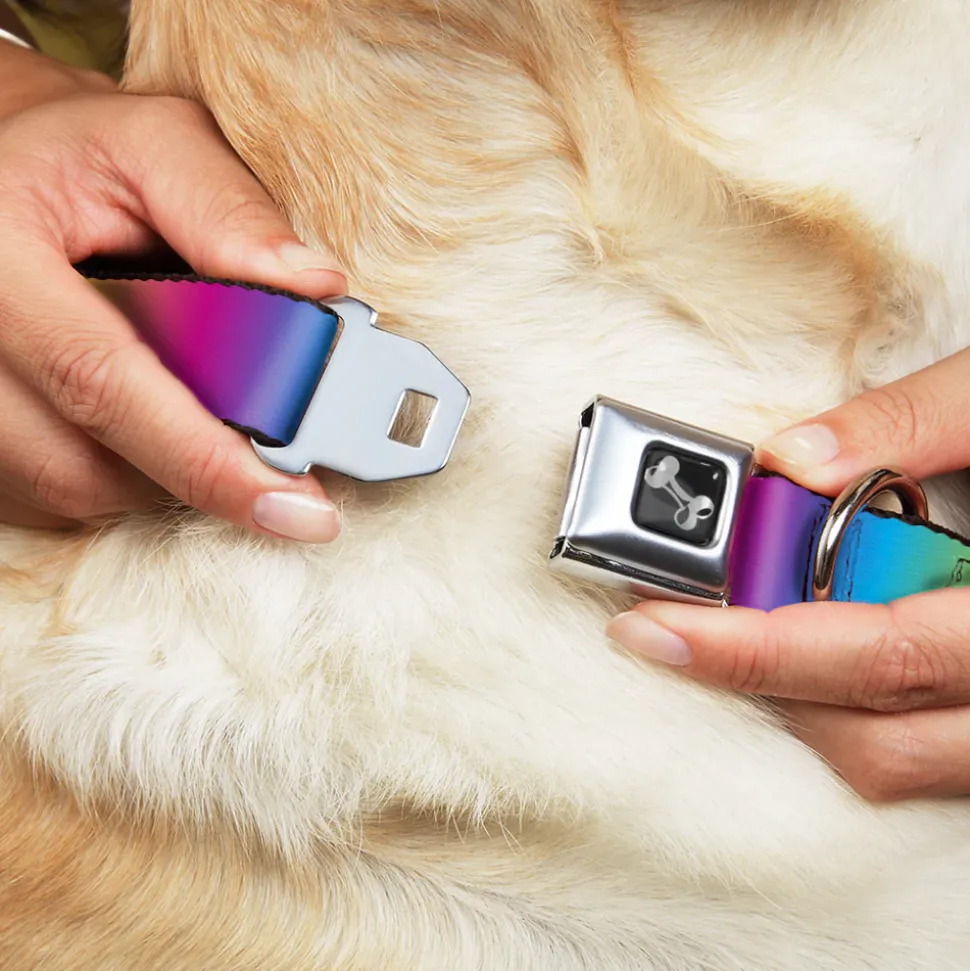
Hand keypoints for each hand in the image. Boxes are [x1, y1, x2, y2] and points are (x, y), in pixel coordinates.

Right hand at [0, 44, 346, 540]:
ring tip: (217, 423)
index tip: (298, 505)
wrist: (8, 179)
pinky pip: (59, 496)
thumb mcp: (154, 145)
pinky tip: (162, 428)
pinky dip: (131, 477)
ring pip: (77, 489)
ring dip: (169, 476)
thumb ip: (229, 209)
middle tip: (289, 479)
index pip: (102, 382)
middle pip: (87, 463)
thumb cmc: (82, 158)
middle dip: (204, 476)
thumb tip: (315, 287)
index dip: (207, 458)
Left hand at [607, 348, 969, 801]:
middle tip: (671, 623)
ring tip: (734, 632)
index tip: (652, 624)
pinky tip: (815, 651)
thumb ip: (914, 422)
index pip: (881, 653)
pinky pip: (930, 756)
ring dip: (802, 704)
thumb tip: (790, 458)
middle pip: (876, 737)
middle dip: (756, 683)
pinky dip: (856, 713)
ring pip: (900, 763)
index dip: (755, 648)